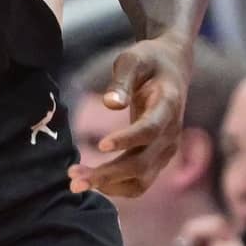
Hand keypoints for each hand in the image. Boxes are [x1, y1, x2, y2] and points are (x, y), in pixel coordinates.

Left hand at [66, 35, 189, 197]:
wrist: (172, 68)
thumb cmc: (148, 60)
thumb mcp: (133, 59)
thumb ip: (122, 79)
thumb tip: (110, 104)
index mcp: (169, 105)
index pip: (150, 130)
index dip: (127, 140)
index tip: (100, 145)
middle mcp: (171, 133)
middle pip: (141, 163)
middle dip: (107, 173)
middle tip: (73, 177)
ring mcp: (167, 149)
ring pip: (141, 179)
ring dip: (109, 185)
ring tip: (76, 182)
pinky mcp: (158, 157)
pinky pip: (140, 181)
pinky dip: (117, 186)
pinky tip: (91, 180)